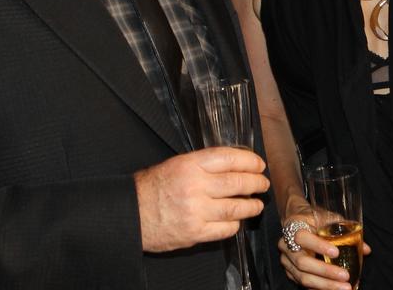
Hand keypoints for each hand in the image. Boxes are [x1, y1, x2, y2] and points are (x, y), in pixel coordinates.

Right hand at [134, 146, 268, 252]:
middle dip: (256, 183)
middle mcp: (195, 186)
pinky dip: (234, 224)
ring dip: (251, 206)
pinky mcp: (195, 232)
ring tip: (257, 204)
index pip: (229, 158)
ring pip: (235, 208)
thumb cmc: (152, 188)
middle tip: (263, 183)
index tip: (259, 164)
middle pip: (237, 183)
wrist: (130, 214)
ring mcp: (196, 211)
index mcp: (190, 165)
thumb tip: (234, 166)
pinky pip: (225, 229)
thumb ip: (203, 164)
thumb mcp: (176, 164)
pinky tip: (236, 220)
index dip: (249, 161)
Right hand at [279, 206, 371, 289]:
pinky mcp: (290, 273)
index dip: (318, 246)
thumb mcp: (329, 217)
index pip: (302, 238)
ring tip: (344, 287)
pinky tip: (335, 289)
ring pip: (303, 277)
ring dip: (325, 285)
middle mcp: (286, 246)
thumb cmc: (314, 218)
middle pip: (302, 262)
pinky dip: (321, 288)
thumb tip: (366, 249)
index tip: (336, 253)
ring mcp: (287, 261)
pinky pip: (304, 284)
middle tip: (345, 276)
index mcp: (294, 227)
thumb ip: (346, 230)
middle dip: (325, 272)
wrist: (296, 220)